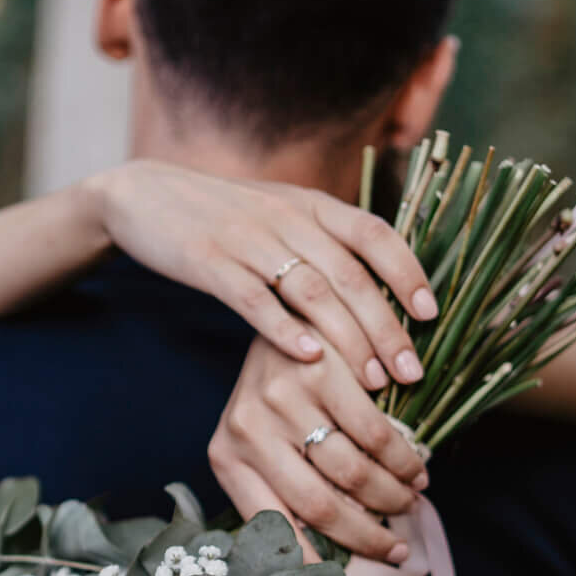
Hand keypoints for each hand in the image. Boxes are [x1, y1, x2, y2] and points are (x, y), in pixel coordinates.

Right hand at [82, 160, 437, 390]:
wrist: (145, 195)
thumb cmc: (224, 214)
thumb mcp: (282, 214)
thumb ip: (326, 242)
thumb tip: (383, 288)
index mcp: (311, 204)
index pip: (374, 234)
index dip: (407, 272)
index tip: (430, 314)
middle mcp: (287, 218)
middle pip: (351, 275)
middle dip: (386, 327)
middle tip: (412, 373)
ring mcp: (248, 240)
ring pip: (312, 291)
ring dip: (348, 339)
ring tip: (373, 381)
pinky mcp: (210, 263)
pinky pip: (253, 300)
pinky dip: (283, 330)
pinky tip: (307, 360)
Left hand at [209, 337, 429, 563]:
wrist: (287, 305)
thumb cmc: (282, 389)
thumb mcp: (268, 439)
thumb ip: (286, 489)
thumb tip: (327, 570)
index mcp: (226, 458)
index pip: (271, 530)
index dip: (310, 573)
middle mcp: (245, 429)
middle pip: (320, 507)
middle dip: (367, 537)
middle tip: (396, 549)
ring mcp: (280, 398)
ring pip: (352, 473)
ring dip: (392, 496)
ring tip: (412, 499)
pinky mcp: (319, 369)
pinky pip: (375, 432)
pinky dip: (403, 457)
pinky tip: (416, 466)